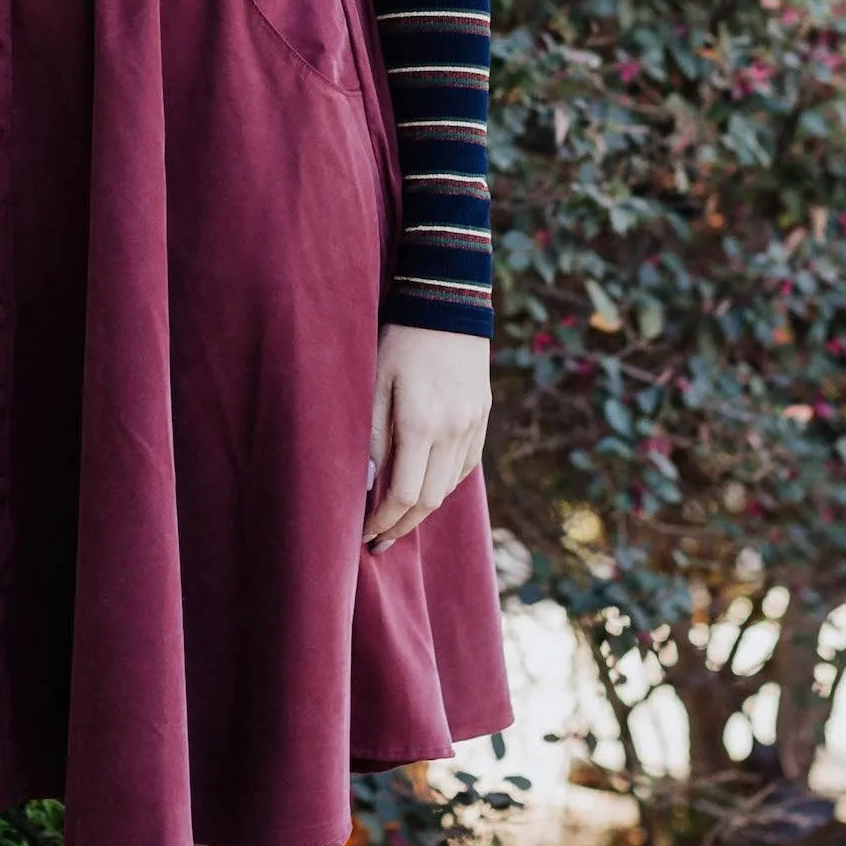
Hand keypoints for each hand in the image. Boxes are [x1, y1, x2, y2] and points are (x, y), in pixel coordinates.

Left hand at [365, 325, 489, 551]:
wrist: (447, 304)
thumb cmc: (399, 340)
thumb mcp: (374, 383)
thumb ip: (371, 436)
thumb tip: (365, 485)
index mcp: (422, 423)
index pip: (404, 494)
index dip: (383, 521)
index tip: (364, 535)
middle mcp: (453, 430)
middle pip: (430, 501)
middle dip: (401, 526)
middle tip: (378, 541)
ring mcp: (472, 425)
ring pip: (449, 487)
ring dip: (423, 510)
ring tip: (397, 520)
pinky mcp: (482, 418)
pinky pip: (464, 466)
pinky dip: (443, 484)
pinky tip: (424, 488)